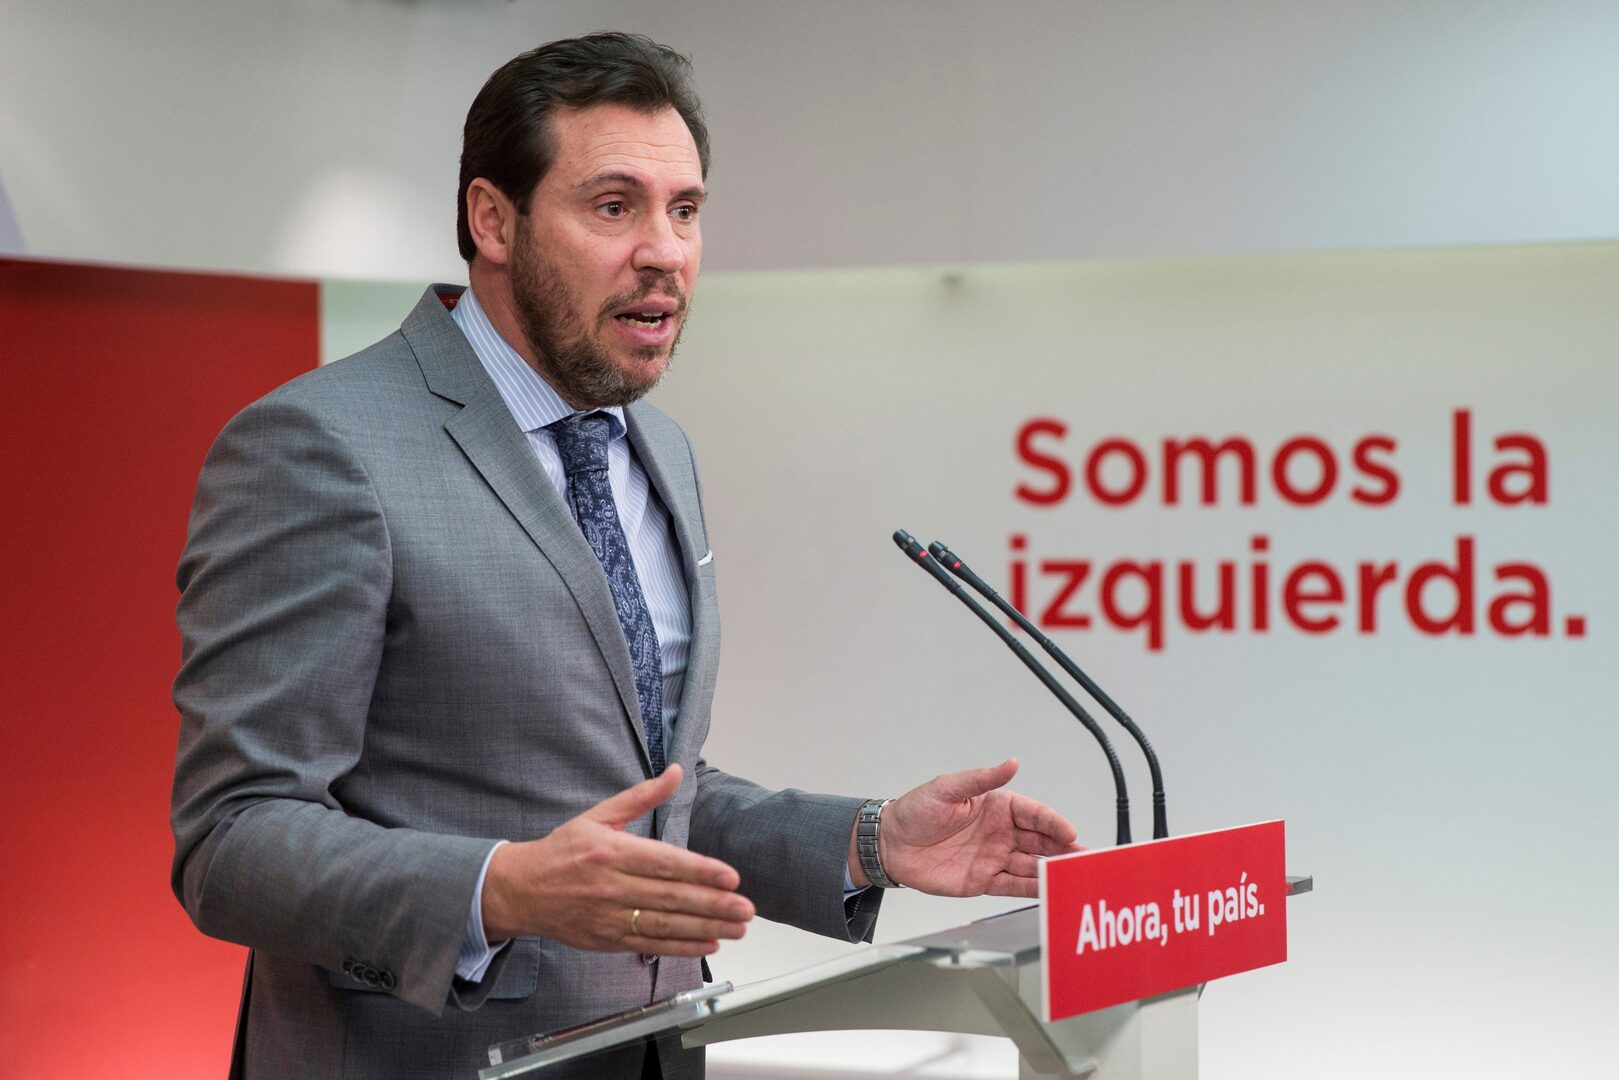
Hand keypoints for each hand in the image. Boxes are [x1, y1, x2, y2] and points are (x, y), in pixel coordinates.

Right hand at [482, 764, 753, 955]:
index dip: (700, 870)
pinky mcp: (607, 940)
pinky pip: (651, 944)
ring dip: (706, 928)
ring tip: (737, 928)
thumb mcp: (599, 815)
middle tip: (746, 908)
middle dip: (713, 905)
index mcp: (612, 851)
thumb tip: (676, 772)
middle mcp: (611, 886)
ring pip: (665, 925)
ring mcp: (609, 916)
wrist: (520, 890)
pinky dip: (682, 946)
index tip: (731, 877)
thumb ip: (641, 796)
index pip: (664, 862)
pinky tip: (709, 943)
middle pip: (670, 897)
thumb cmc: (563, 849)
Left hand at [851, 759, 1080, 897]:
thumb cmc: (915, 811)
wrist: (890, 845)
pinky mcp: (983, 881)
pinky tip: (1050, 892)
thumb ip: (981, 779)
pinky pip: (1013, 886)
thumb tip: (1011, 762)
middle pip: (1040, 841)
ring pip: (1032, 865)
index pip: (1034, 814)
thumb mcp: (946, 789)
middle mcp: (1001, 832)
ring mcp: (994, 858)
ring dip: (1053, 872)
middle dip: (1065, 849)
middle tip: (1087, 858)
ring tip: (1075, 879)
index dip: (1053, 823)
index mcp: (996, 806)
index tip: (1069, 832)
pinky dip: (1033, 890)